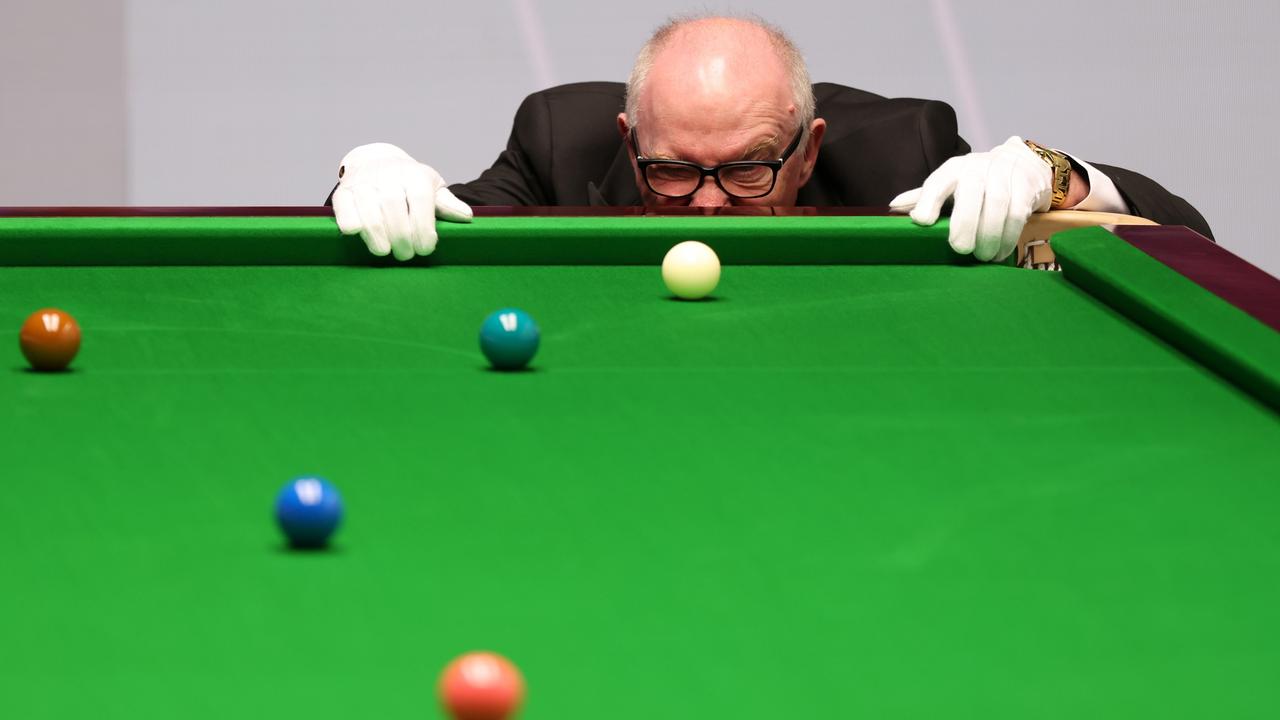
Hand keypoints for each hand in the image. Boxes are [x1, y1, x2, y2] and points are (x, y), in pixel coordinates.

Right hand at [330, 143, 472, 260]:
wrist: (375, 162)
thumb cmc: (408, 182)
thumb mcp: (431, 187)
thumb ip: (446, 203)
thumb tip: (466, 216)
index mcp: (413, 175)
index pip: (420, 199)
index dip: (423, 227)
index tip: (426, 248)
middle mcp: (387, 174)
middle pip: (393, 205)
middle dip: (401, 235)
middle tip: (406, 255)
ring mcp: (363, 182)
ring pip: (368, 208)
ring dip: (376, 234)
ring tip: (384, 251)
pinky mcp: (343, 191)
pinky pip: (344, 207)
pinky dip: (350, 221)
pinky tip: (358, 235)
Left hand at [889, 136, 1052, 261]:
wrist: (1020, 162)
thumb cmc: (976, 181)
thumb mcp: (949, 185)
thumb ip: (923, 197)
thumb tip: (893, 206)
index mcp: (953, 170)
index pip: (938, 182)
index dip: (928, 200)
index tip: (922, 221)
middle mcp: (977, 168)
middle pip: (971, 196)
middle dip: (965, 225)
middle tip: (961, 250)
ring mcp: (1003, 174)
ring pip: (997, 207)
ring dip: (990, 236)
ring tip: (983, 256)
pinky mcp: (1025, 186)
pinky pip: (1017, 214)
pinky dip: (1008, 237)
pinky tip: (1000, 251)